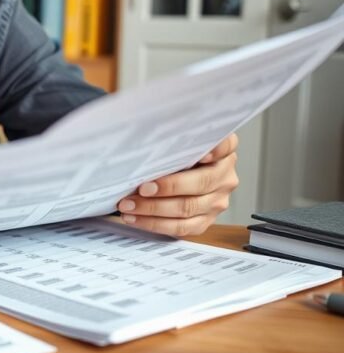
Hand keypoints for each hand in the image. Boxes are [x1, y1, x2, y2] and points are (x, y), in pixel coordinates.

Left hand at [117, 133, 239, 236]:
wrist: (174, 175)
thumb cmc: (170, 153)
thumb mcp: (174, 140)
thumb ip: (169, 136)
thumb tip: (141, 125)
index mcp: (223, 151)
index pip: (224, 146)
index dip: (214, 150)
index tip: (201, 154)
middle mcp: (224, 176)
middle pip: (201, 183)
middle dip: (168, 186)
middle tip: (141, 187)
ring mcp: (217, 201)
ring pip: (188, 208)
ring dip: (153, 208)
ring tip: (128, 205)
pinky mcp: (205, 220)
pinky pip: (181, 227)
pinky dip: (154, 223)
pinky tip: (135, 218)